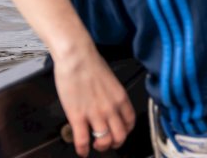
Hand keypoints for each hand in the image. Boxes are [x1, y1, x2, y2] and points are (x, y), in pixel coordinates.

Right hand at [53, 40, 134, 156]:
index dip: (125, 132)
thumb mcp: (111, 80)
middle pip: (120, 136)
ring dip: (100, 147)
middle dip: (115, 143)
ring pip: (105, 141)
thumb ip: (112, 96)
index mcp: (121, 98)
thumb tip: (109, 106)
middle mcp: (111, 108)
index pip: (130, 122)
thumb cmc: (91, 64)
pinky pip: (83, 141)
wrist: (76, 57)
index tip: (120, 133)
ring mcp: (95, 114)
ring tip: (95, 144)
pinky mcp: (78, 117)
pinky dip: (83, 150)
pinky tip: (82, 151)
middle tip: (108, 143)